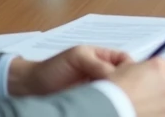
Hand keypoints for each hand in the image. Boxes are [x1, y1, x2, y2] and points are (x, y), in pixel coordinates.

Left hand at [7, 45, 131, 96]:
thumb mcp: (77, 58)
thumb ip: (97, 63)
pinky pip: (106, 103)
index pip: (126, 60)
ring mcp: (99, 89)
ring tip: (116, 101)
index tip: (134, 77)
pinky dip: (110, 105)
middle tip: (127, 93)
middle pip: (124, 77)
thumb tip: (116, 75)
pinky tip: (108, 107)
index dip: (132, 67)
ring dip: (118, 95)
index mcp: (103, 58)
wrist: (31, 87)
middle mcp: (103, 73)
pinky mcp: (93, 103)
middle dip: (127, 83)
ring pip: (116, 91)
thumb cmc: (53, 67)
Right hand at [108, 58, 164, 116]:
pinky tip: (141, 113)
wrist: (109, 108)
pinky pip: (163, 115)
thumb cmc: (113, 88)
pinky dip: (155, 115)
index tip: (160, 77)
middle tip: (153, 94)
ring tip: (142, 106)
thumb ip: (141, 68)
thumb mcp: (124, 69)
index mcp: (158, 67)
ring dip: (160, 105)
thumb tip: (144, 72)